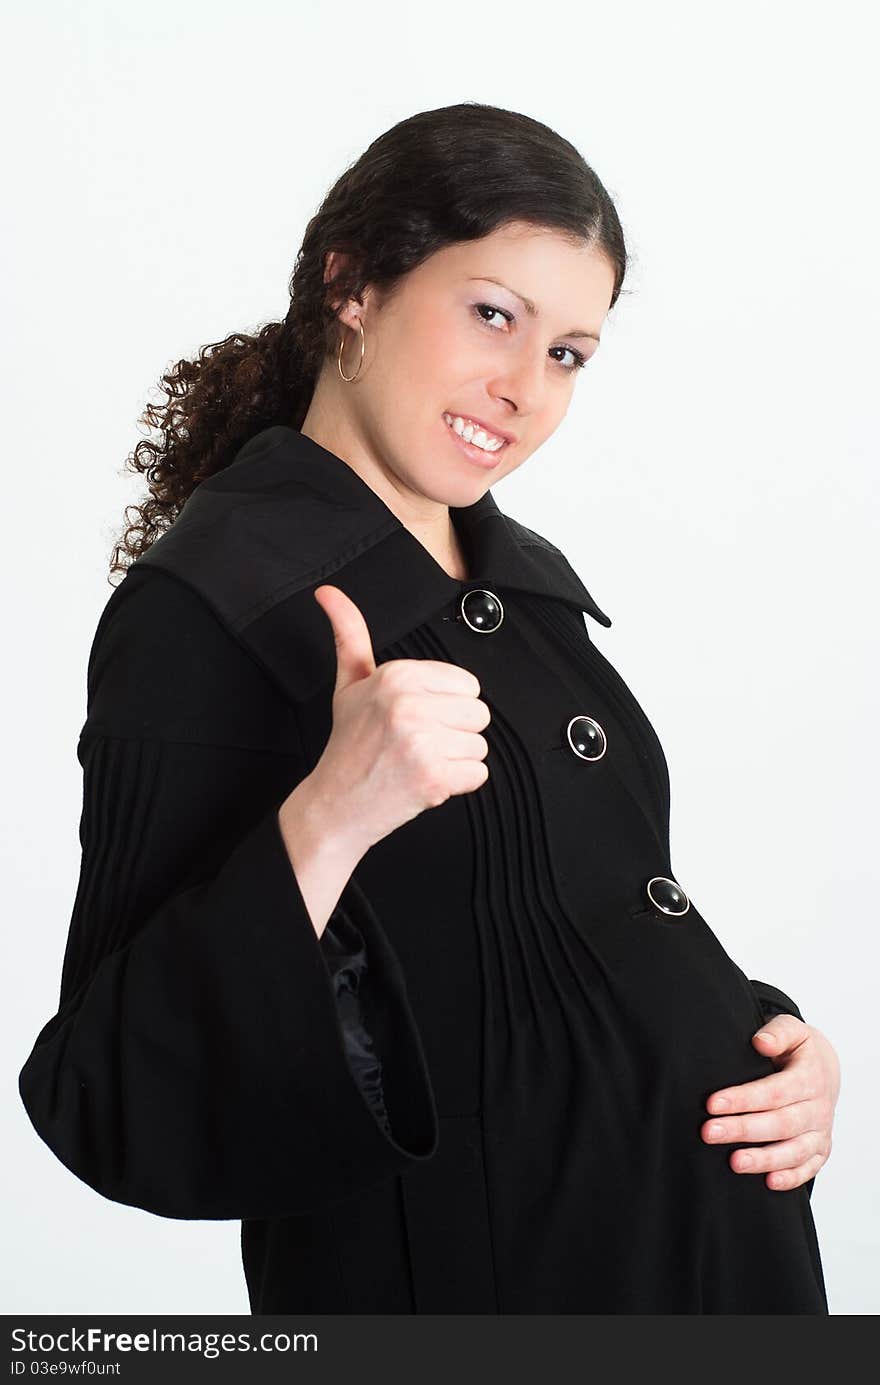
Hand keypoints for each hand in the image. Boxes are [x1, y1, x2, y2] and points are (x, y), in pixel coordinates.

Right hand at [306, 583, 490, 853]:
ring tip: (418, 762)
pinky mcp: (434, 777)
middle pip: (479, 713)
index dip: (444, 706)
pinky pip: (479, 774)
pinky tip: (425, 782)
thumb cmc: (349, 745)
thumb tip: (329, 593)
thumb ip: (350, 634)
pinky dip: (457, 784)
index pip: (467, 684)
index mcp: (396, 675)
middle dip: (453, 733)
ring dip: (455, 760)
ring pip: (480, 745)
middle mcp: (408, 704)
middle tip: (415, 744)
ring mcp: (422, 742)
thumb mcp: (350, 684)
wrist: (335, 805)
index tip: (412, 719)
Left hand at [701, 1014, 839, 1190]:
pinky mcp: (820, 1149)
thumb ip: (777, 1032)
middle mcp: (818, 1108)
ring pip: (794, 1150)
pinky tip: (768, 1182)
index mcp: (810, 1077)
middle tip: (708, 1132)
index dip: (743, 1098)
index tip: (712, 1103)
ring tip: (734, 1162)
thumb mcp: (792, 1030)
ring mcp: (820, 1131)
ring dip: (764, 1158)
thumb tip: (761, 1042)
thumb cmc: (798, 1049)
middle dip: (743, 1129)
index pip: (774, 1091)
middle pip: (780, 1123)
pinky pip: (809, 1167)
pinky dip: (791, 1178)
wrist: (825, 1069)